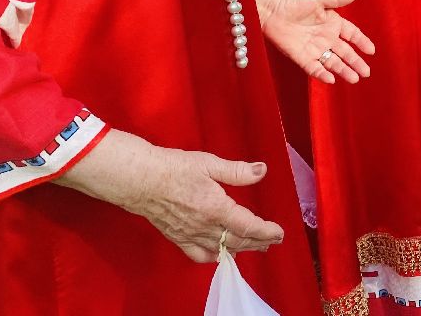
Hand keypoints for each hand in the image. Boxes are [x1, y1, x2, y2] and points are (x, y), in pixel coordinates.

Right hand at [56, 130, 282, 262]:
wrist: (140, 179)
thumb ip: (237, 171)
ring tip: (255, 247)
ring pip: (221, 249)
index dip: (266, 231)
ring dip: (241, 249)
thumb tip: (261, 171)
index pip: (248, 226)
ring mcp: (190, 235)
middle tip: (273, 240)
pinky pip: (198, 254)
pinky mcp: (177, 237)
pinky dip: (212, 257)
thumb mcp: (209, 163)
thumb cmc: (174, 167)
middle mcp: (205, 226)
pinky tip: (219, 255)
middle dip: (258, 242)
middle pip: (238, 240)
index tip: (280, 232)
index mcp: (216, 208)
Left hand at [252, 0, 374, 83]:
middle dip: (356, 62)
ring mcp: (314, 48)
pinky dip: (322, 74)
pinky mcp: (301, 56)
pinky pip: (314, 68)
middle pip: (345, 52)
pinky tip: (332, 79)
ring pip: (332, 62)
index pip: (352, 34)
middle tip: (367, 72)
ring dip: (344, 70)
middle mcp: (325, 37)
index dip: (362, 42)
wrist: (270, 9)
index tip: (372, 51)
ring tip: (355, 79)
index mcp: (332, 22)